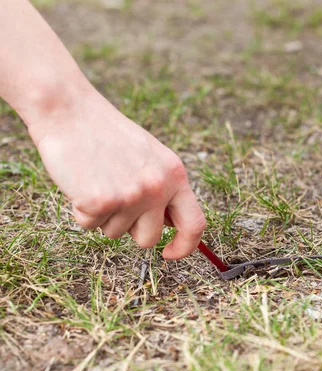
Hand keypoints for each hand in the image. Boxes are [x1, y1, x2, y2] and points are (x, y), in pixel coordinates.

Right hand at [28, 87, 205, 258]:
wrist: (70, 111)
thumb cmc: (108, 136)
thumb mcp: (151, 158)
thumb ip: (165, 189)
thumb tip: (174, 226)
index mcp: (175, 175)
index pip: (195, 223)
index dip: (185, 246)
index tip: (171, 253)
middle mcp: (158, 187)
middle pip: (149, 238)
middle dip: (131, 230)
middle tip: (115, 200)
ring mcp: (130, 195)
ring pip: (115, 234)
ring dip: (103, 216)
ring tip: (97, 181)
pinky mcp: (100, 201)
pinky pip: (89, 226)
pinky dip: (80, 210)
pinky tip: (81, 182)